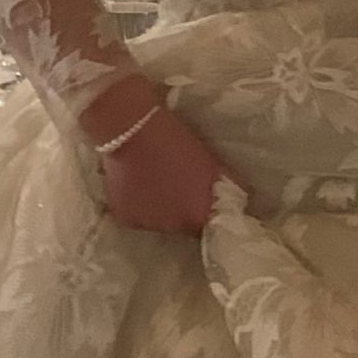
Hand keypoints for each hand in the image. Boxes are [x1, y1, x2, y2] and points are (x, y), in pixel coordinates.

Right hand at [89, 92, 237, 234]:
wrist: (132, 130)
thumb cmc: (176, 141)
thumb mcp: (209, 163)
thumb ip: (223, 186)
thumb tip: (234, 197)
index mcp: (197, 216)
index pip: (208, 226)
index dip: (203, 211)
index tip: (199, 198)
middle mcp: (173, 228)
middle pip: (180, 225)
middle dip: (179, 210)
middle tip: (174, 184)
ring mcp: (146, 224)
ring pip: (155, 221)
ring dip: (156, 208)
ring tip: (152, 182)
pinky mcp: (123, 217)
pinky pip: (134, 215)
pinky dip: (135, 203)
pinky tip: (134, 183)